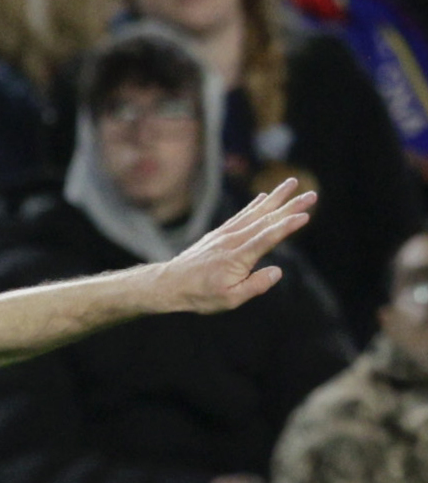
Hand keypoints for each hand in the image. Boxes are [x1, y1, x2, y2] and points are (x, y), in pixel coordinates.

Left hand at [147, 179, 315, 314]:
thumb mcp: (229, 299)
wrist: (169, 284)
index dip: (287, 226)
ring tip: (291, 183)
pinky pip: (240, 216)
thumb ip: (255, 285)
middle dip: (290, 206)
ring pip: (254, 213)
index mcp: (238, 257)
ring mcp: (225, 235)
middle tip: (312, 194)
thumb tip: (277, 272)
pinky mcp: (218, 234)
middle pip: (266, 220)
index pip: (267, 238)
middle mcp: (233, 241)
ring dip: (275, 198)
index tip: (305, 215)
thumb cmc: (200, 295)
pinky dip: (253, 205)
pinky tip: (264, 197)